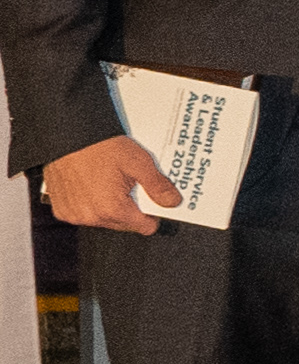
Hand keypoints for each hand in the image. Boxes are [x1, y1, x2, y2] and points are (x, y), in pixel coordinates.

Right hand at [39, 133, 176, 235]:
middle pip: (124, 224)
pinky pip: (82, 214)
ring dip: (110, 207)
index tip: (153, 202)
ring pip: (103, 220)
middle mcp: (91, 217)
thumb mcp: (139, 163)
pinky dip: (89, 204)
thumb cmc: (99, 147)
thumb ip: (158, 186)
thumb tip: (173, 202)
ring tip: (110, 183)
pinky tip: (92, 186)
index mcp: (113, 209)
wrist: (66, 136)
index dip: (153, 214)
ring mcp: (73, 214)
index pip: (145, 227)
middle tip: (130, 186)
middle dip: (131, 209)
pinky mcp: (60, 209)